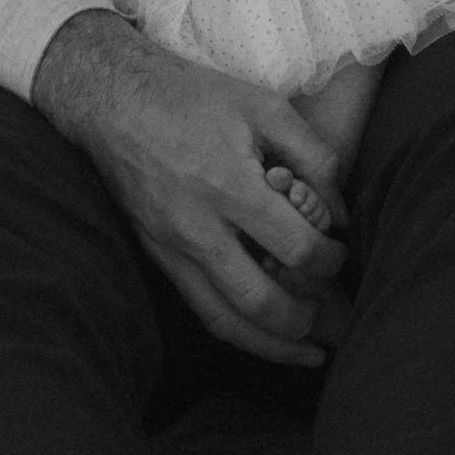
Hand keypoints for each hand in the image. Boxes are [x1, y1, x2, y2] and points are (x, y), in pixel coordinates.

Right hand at [29, 14, 346, 364]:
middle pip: (260, 301)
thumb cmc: (194, 98)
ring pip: (225, 320)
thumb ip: (314, 157)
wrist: (113, 101)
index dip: (329, 259)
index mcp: (228, 186)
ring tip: (308, 356)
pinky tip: (263, 335)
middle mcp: (197, 228)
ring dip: (272, 346)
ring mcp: (171, 249)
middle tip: (337, 321)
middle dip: (307, 320)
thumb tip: (339, 212)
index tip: (340, 252)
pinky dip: (236, 330)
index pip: (294, 248)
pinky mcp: (157, 257)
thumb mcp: (265, 107)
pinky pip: (200, 308)